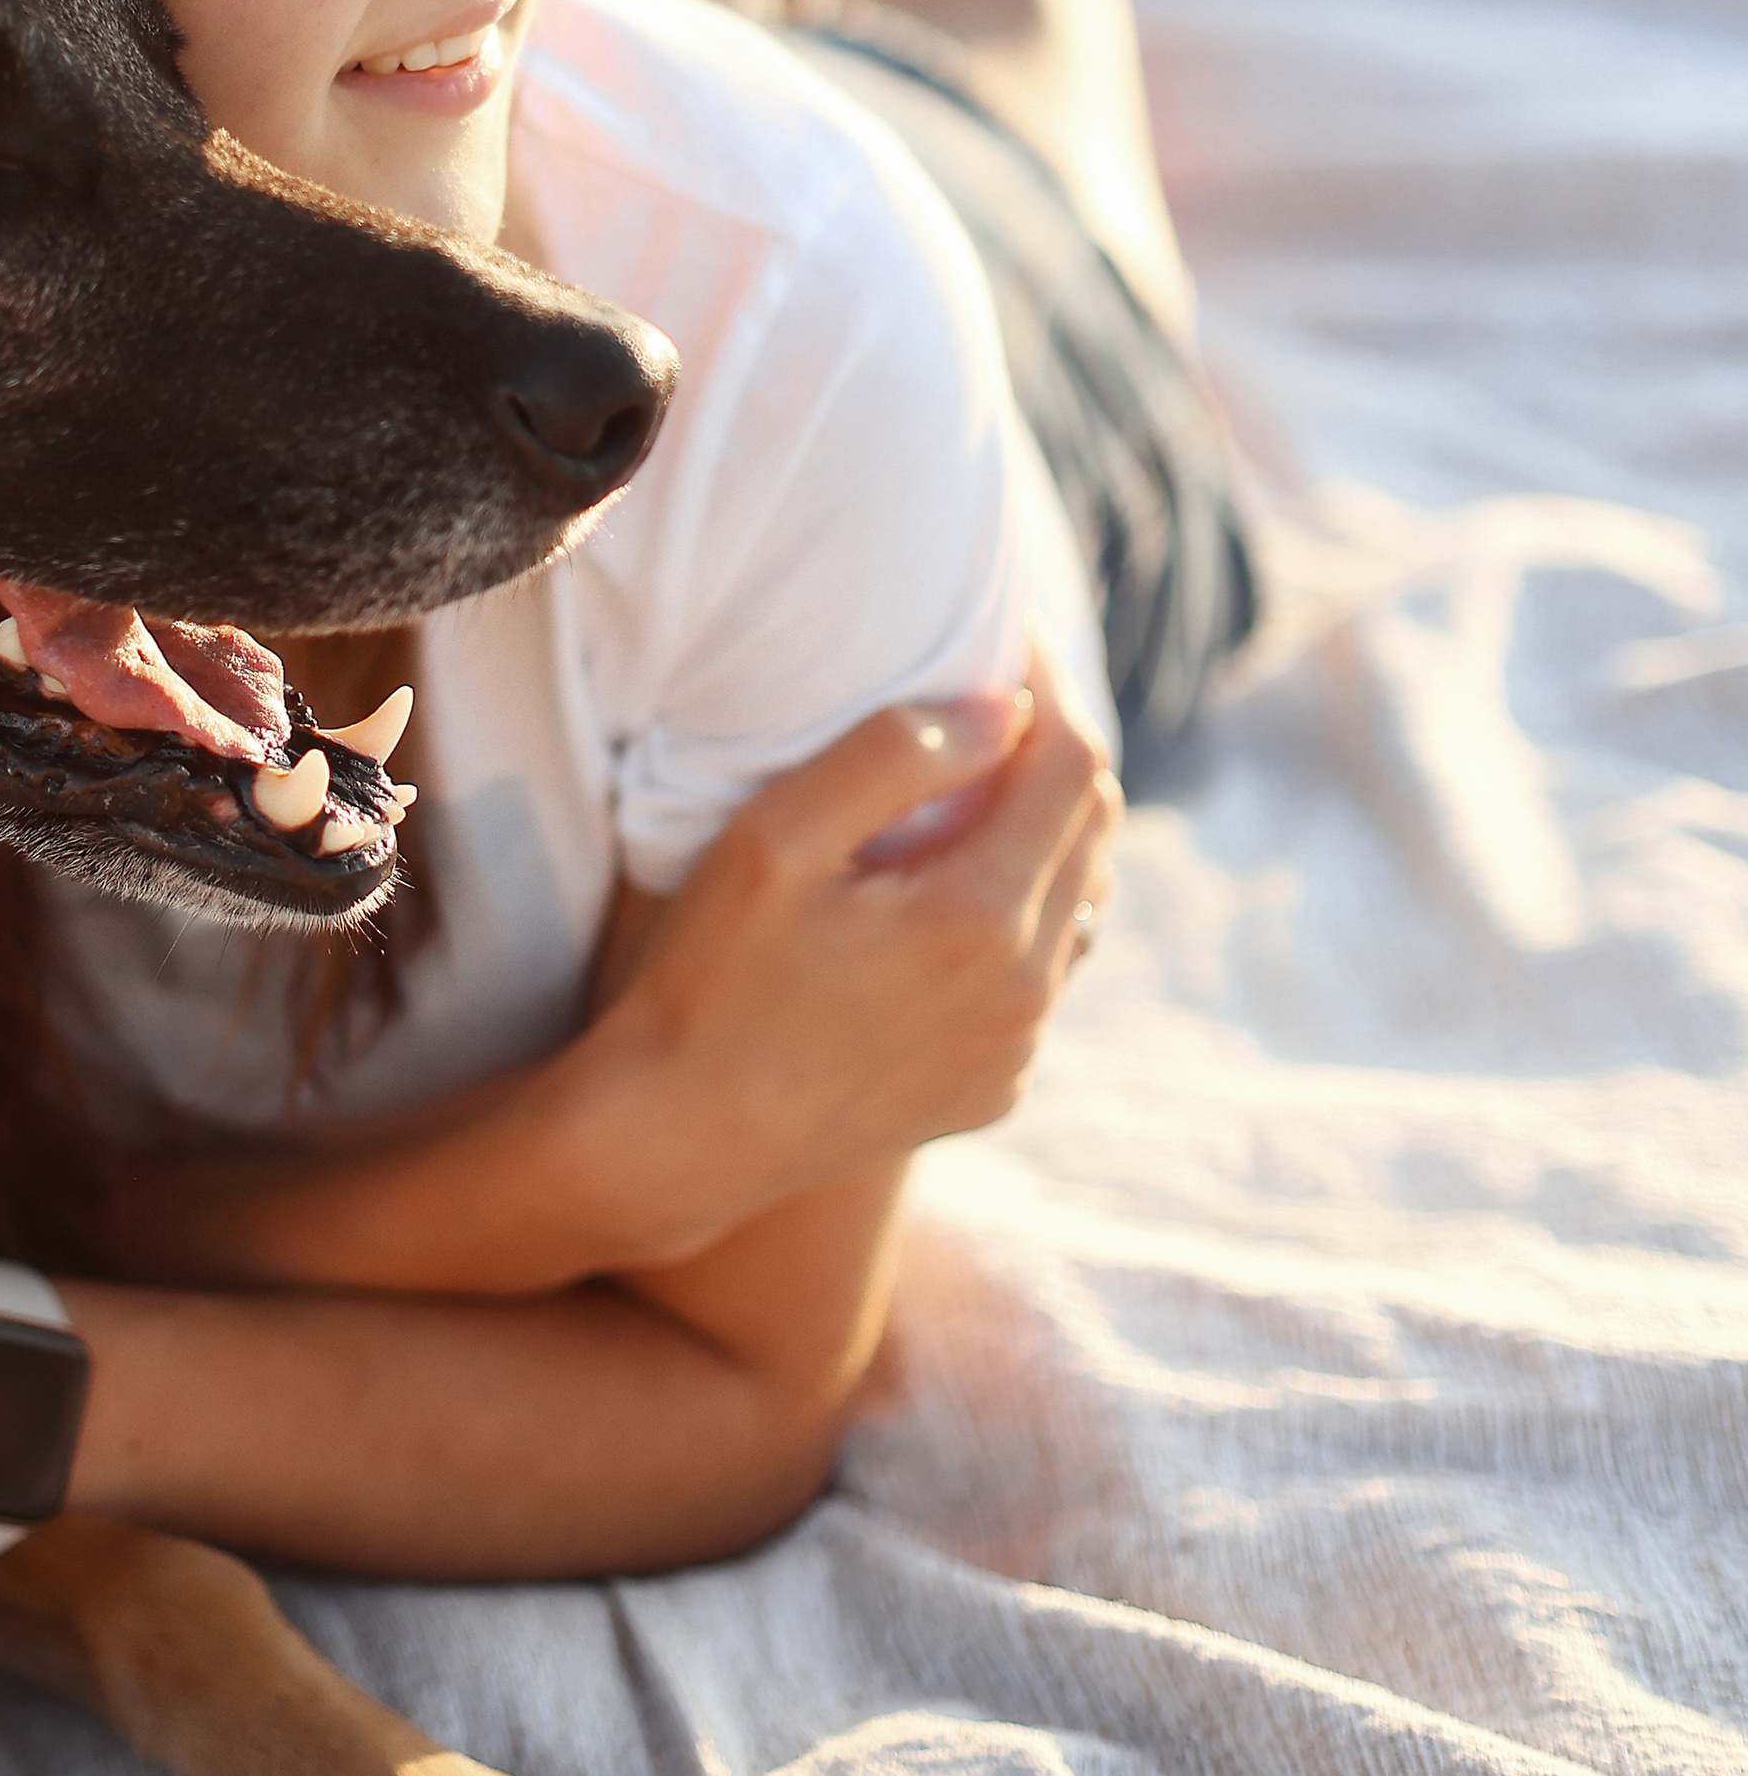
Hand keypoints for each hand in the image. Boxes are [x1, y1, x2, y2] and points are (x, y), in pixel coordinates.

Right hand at [583, 650, 1117, 1264]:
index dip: (1049, 685)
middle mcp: (1026, 992)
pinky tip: (946, 895)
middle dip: (1054, 750)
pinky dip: (1021, 914)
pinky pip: (1044, 973)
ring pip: (1082, 901)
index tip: (1007, 639)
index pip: (1073, 766)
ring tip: (974, 787)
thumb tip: (1005, 708)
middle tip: (990, 700)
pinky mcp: (996, 1087)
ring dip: (1045, 832)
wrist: (681, 1135)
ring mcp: (1017, 1049)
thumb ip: (894, 754)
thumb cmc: (712, 974)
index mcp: (982, 920)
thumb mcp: (776, 837)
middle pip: (1094, 828)